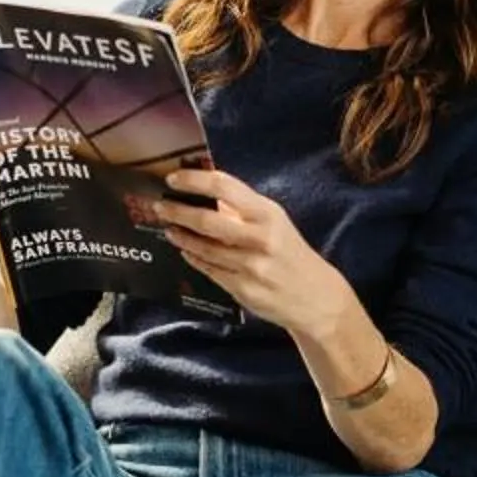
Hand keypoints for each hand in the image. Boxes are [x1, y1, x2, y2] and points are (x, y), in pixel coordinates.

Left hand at [148, 167, 351, 332]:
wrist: (317, 298)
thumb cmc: (291, 253)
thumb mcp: (275, 223)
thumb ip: (242, 210)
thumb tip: (203, 191)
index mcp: (268, 214)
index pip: (224, 187)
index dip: (194, 180)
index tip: (173, 178)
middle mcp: (259, 238)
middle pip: (207, 220)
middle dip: (178, 211)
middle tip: (159, 206)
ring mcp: (250, 266)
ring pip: (204, 248)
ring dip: (181, 236)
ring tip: (169, 228)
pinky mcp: (242, 289)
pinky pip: (209, 270)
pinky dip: (194, 258)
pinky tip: (185, 251)